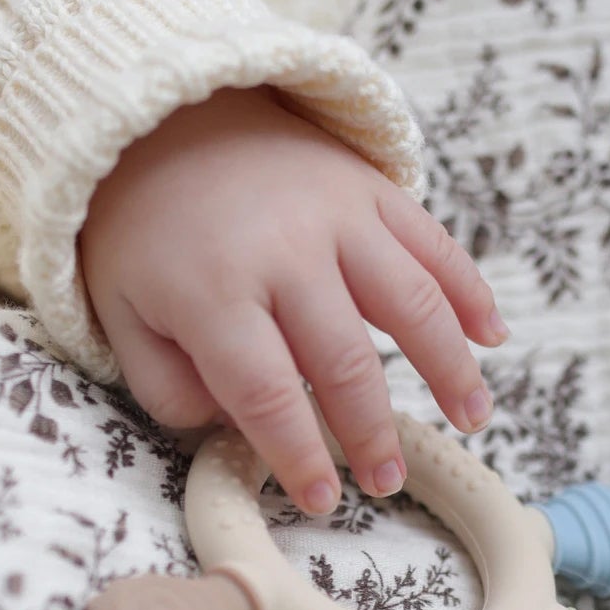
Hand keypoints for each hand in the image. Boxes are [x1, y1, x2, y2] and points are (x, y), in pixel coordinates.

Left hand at [79, 86, 508, 514]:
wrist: (158, 111)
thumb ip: (165, 383)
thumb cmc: (137, 226)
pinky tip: (493, 336)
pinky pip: (432, 242)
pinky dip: (470, 290)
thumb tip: (234, 428)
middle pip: (345, 360)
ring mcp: (334, 212)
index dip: (300, 454)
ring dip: (450, 368)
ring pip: (411, 301)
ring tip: (473, 419)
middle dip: (372, 431)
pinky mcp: (367, 183)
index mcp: (210, 289)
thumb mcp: (115, 311)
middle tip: (385, 479)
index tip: (322, 498)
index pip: (266, 394)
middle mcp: (282, 251)